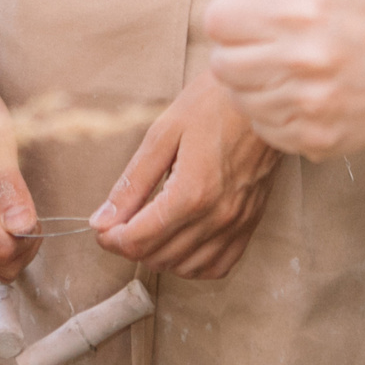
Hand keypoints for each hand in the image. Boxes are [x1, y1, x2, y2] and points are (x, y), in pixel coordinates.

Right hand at [0, 65, 42, 280]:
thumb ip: (10, 190)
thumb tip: (23, 228)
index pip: (2, 249)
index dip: (28, 239)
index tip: (37, 214)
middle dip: (24, 249)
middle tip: (34, 215)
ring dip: (15, 247)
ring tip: (21, 212)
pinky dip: (2, 241)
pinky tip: (9, 214)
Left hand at [89, 68, 279, 279]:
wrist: (263, 97)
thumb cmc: (213, 104)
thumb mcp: (163, 134)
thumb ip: (132, 182)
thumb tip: (102, 219)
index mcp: (192, 192)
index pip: (139, 240)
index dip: (110, 238)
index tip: (101, 226)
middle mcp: (217, 216)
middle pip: (158, 257)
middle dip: (129, 245)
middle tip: (119, 222)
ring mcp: (238, 223)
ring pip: (185, 267)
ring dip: (158, 255)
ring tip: (148, 228)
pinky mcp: (251, 223)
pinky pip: (218, 266)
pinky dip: (192, 263)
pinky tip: (181, 240)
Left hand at [204, 0, 364, 160]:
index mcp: (299, 12)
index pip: (218, 20)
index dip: (229, 14)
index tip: (249, 14)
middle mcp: (301, 60)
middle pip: (221, 63)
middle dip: (234, 49)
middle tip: (262, 43)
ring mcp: (307, 105)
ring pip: (238, 98)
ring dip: (250, 83)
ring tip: (280, 68)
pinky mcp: (312, 138)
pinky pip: (262, 127)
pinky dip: (270, 111)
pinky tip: (294, 94)